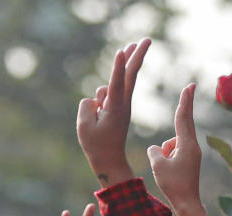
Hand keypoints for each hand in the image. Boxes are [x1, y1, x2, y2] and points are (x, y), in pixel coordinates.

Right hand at [76, 39, 150, 186]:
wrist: (109, 159)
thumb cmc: (96, 144)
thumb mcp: (84, 125)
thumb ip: (87, 105)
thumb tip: (96, 97)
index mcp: (115, 108)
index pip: (117, 82)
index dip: (118, 66)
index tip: (121, 51)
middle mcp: (122, 103)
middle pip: (130, 74)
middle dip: (136, 55)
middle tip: (146, 39)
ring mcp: (122, 104)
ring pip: (117, 83)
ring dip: (121, 71)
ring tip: (123, 66)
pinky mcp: (118, 106)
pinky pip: (109, 93)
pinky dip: (103, 97)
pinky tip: (100, 111)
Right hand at [148, 83, 200, 209]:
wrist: (187, 203)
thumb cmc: (173, 185)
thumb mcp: (158, 166)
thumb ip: (154, 151)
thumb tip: (156, 148)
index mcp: (186, 145)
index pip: (183, 117)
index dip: (185, 101)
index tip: (189, 86)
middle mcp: (192, 146)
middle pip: (184, 122)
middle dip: (184, 106)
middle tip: (190, 86)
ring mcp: (192, 153)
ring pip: (173, 143)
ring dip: (165, 151)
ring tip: (167, 170)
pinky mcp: (190, 160)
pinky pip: (174, 152)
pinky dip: (168, 157)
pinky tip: (168, 172)